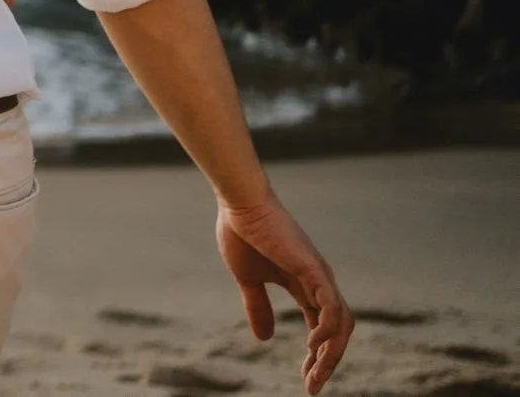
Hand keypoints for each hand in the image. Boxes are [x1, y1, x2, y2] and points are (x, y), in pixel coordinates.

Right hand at [216, 197, 352, 392]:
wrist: (239, 202)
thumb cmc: (241, 232)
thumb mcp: (247, 279)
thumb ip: (258, 307)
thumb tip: (264, 338)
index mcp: (304, 285)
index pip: (321, 327)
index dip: (315, 355)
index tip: (305, 379)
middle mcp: (319, 283)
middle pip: (338, 332)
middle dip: (327, 362)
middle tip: (312, 386)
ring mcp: (320, 277)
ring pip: (341, 325)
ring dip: (331, 353)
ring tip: (314, 374)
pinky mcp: (313, 269)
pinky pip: (332, 308)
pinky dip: (327, 329)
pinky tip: (311, 344)